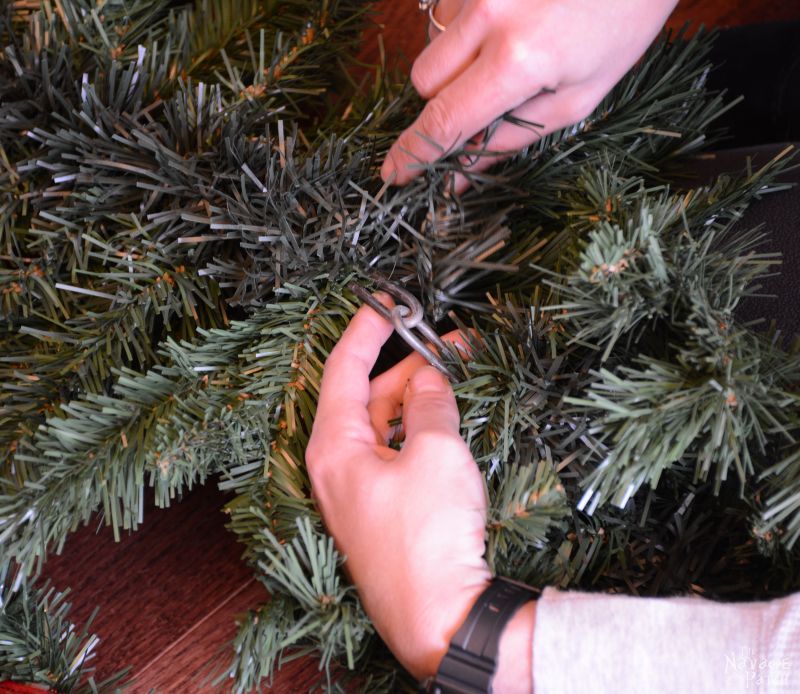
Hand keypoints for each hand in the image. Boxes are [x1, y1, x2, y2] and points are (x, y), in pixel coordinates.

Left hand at [306, 296, 490, 678]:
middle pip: (369, 395)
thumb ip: (432, 404)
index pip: (343, 369)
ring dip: (419, 395)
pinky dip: (420, 428)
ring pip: (386, 423)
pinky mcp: (384, 508)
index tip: (387, 302)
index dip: (366, 329)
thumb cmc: (427, 537)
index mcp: (333, 446)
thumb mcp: (435, 452)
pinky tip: (446, 413)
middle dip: (408, 363)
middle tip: (448, 341)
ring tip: (457, 370)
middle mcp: (338, 466)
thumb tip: (432, 379)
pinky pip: (397, 451)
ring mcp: (360, 489)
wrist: (440, 615)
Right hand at [381, 0, 678, 191]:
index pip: (446, 119)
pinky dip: (466, 26)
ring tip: (511, 45)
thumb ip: (511, 139)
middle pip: (425, 81)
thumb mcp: (577, 97)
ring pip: (432, 43)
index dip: (415, 153)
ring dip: (456, 60)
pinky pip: (446, 9)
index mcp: (518, 59)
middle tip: (485, 99)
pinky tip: (507, 16)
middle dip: (443, 100)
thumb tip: (459, 176)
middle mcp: (487, 13)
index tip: (394, 175)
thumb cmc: (622, 24)